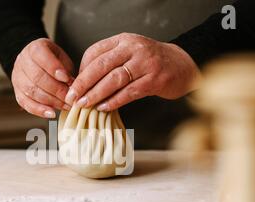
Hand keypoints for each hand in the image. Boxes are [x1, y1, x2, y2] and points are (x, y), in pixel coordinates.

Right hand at [12, 38, 73, 117]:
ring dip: (51, 101)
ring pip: (32, 91)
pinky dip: (39, 110)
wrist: (35, 63)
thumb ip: (66, 70)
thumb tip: (73, 87)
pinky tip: (51, 114)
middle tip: (70, 98)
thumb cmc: (53, 61)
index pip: (41, 56)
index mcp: (34, 48)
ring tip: (65, 106)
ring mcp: (17, 77)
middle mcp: (22, 61)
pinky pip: (26, 103)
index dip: (54, 68)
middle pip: (37, 77)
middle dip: (56, 90)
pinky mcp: (17, 91)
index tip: (67, 79)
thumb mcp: (62, 58)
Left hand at [65, 33, 200, 111]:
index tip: (73, 85)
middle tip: (72, 97)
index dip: (81, 70)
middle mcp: (133, 48)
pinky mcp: (154, 80)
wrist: (182, 65)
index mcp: (123, 40)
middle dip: (83, 83)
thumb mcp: (129, 54)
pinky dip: (114, 101)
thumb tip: (83, 81)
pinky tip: (104, 108)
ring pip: (114, 79)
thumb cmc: (150, 63)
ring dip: (96, 94)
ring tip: (84, 104)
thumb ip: (110, 62)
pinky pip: (129, 92)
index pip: (95, 52)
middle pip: (101, 65)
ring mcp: (145, 63)